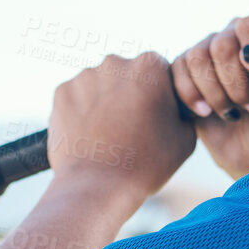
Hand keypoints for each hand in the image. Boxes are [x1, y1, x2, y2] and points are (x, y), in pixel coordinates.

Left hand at [48, 52, 197, 208]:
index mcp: (150, 66)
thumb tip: (179, 105)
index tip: (157, 115)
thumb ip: (184, 109)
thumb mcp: (186, 135)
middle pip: (128, 73)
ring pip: (100, 85)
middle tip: (133, 127)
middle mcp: (116, 62)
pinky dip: (82, 111)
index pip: (160, 70)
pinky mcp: (61, 92)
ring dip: (106, 101)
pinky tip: (91, 134)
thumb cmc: (147, 163)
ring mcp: (85, 76)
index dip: (161, 93)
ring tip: (110, 134)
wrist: (98, 186)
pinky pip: (77, 97)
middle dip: (131, 93)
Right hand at [172, 14, 248, 179]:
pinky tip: (207, 113)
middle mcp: (237, 34)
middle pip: (222, 44)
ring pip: (197, 57)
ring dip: (216, 94)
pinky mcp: (187, 69)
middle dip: (235, 85)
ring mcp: (210, 50)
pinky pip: (176, 70)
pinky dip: (191, 97)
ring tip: (233, 112)